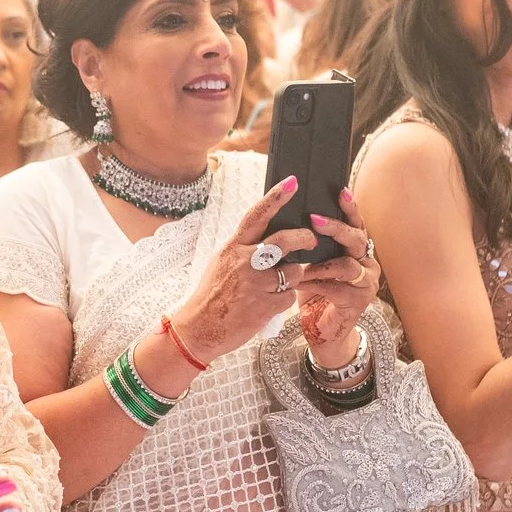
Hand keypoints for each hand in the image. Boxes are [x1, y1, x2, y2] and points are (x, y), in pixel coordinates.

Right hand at [168, 177, 315, 363]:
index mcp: (233, 248)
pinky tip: (269, 303)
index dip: (276, 197)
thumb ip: (243, 248)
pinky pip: (289, 295)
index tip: (292, 182)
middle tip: (311, 240)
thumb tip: (268, 237)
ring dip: (294, 276)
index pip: (257, 216)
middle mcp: (245, 262)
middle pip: (285, 240)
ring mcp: (256, 283)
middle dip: (304, 238)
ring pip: (294, 271)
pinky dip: (284, 299)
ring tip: (279, 283)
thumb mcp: (221, 263)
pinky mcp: (266, 304)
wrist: (200, 328)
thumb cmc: (211, 295)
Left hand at [293, 190, 380, 356]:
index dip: (349, 208)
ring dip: (320, 263)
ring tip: (299, 265)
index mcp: (356, 250)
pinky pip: (337, 287)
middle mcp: (367, 263)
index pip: (355, 224)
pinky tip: (300, 283)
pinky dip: (315, 283)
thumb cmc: (315, 294)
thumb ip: (312, 245)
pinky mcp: (360, 301)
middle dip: (335, 227)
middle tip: (314, 220)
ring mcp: (367, 282)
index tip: (340, 191)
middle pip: (356, 238)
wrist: (322, 331)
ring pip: (347, 265)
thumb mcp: (313, 264)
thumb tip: (293, 218)